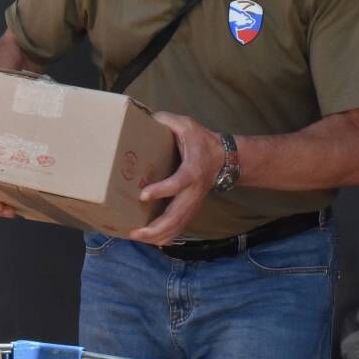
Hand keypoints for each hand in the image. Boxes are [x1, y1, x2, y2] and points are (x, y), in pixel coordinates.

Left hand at [128, 112, 223, 245]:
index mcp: (193, 169)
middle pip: (178, 215)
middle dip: (157, 226)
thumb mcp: (185, 124)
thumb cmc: (199, 139)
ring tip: (137, 237)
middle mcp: (194, 190)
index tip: (142, 195)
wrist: (223, 157)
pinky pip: (180, 227)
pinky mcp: (191, 209)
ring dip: (159, 235)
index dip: (162, 190)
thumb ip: (166, 120)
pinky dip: (166, 236)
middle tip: (135, 232)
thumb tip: (144, 117)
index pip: (179, 182)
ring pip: (179, 225)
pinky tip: (150, 240)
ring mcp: (194, 202)